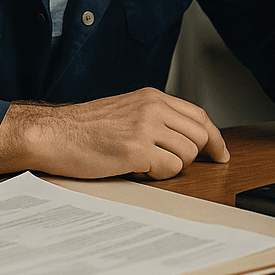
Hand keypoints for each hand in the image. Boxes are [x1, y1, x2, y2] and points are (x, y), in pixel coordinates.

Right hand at [0, 88, 228, 180]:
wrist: (53, 134)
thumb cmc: (83, 128)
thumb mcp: (125, 111)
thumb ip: (155, 118)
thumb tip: (184, 138)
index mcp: (151, 97)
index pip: (198, 115)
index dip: (214, 137)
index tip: (221, 153)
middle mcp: (152, 108)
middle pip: (199, 136)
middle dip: (192, 156)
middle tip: (171, 165)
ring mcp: (145, 128)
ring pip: (186, 156)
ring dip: (170, 167)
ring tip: (144, 164)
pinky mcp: (136, 150)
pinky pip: (168, 170)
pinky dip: (157, 177)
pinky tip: (136, 170)